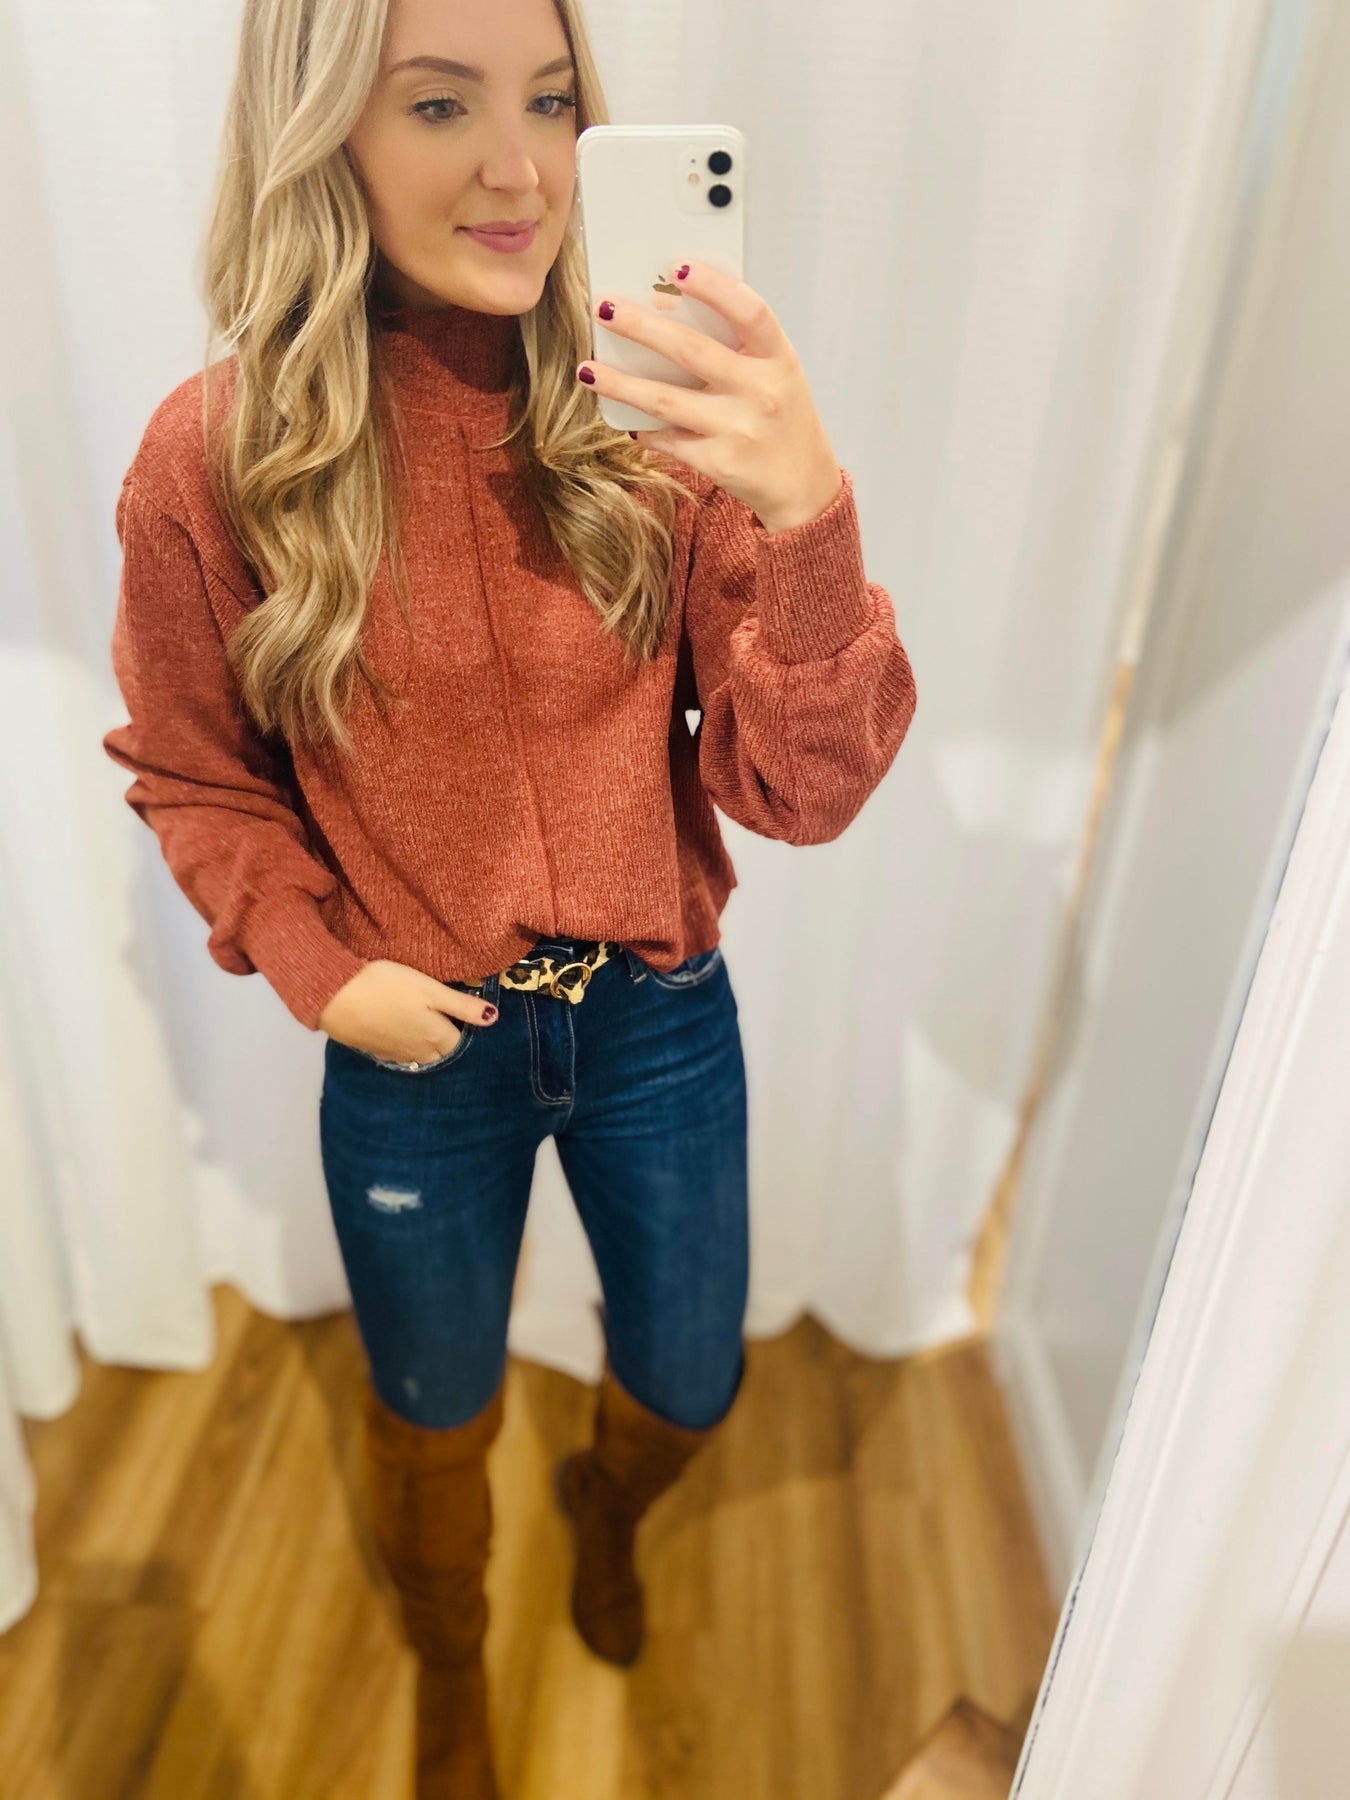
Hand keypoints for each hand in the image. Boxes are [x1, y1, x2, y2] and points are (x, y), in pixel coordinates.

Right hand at [317, 960, 496, 1062]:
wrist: (335, 996)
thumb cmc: (388, 986)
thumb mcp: (430, 989)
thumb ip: (462, 1006)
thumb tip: (493, 1019)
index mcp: (436, 1038)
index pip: (460, 1045)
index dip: (466, 1034)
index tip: (467, 1021)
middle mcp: (418, 1053)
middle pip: (441, 1055)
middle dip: (447, 1045)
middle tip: (449, 1025)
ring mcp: (394, 1054)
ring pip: (418, 1057)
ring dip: (426, 1049)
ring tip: (427, 1031)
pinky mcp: (373, 1050)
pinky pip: (397, 1055)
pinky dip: (403, 1047)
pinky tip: (399, 1034)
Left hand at [578, 258, 844, 534]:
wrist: (804, 486)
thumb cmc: (783, 419)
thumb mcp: (776, 374)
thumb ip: (737, 344)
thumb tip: (667, 308)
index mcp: (779, 360)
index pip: (750, 311)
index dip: (714, 286)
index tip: (676, 267)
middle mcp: (761, 392)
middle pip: (692, 350)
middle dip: (642, 327)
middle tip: (605, 308)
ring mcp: (739, 430)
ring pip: (666, 400)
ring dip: (621, 383)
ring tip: (587, 369)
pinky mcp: (719, 463)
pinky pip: (668, 439)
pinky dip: (643, 428)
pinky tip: (623, 416)